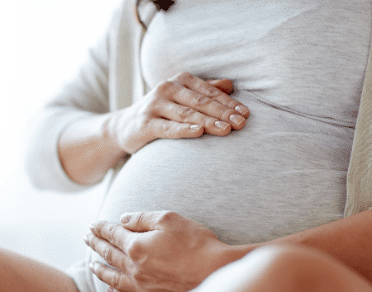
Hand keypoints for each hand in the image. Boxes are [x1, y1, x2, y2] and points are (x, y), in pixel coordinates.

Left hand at [84, 211, 229, 291]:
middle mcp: (134, 268)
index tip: (93, 225)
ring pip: (113, 278)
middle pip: (109, 255)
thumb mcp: (170, 219)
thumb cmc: (197, 243)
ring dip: (100, 270)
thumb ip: (143, 218)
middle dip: (96, 245)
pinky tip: (111, 291)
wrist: (217, 274)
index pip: (113, 234)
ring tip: (92, 265)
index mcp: (136, 246)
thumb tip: (123, 220)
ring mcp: (142, 287)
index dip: (101, 228)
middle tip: (87, 239)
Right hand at [107, 72, 249, 154]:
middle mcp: (167, 88)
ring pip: (187, 114)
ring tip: (226, 130)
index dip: (229, 103)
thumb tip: (230, 85)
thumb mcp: (182, 98)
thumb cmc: (161, 113)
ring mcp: (155, 105)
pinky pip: (167, 127)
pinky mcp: (145, 123)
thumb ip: (205, 91)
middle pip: (201, 102)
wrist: (125, 127)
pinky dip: (184, 129)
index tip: (246, 114)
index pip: (210, 92)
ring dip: (208, 122)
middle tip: (242, 123)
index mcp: (180, 80)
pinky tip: (198, 132)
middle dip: (223, 113)